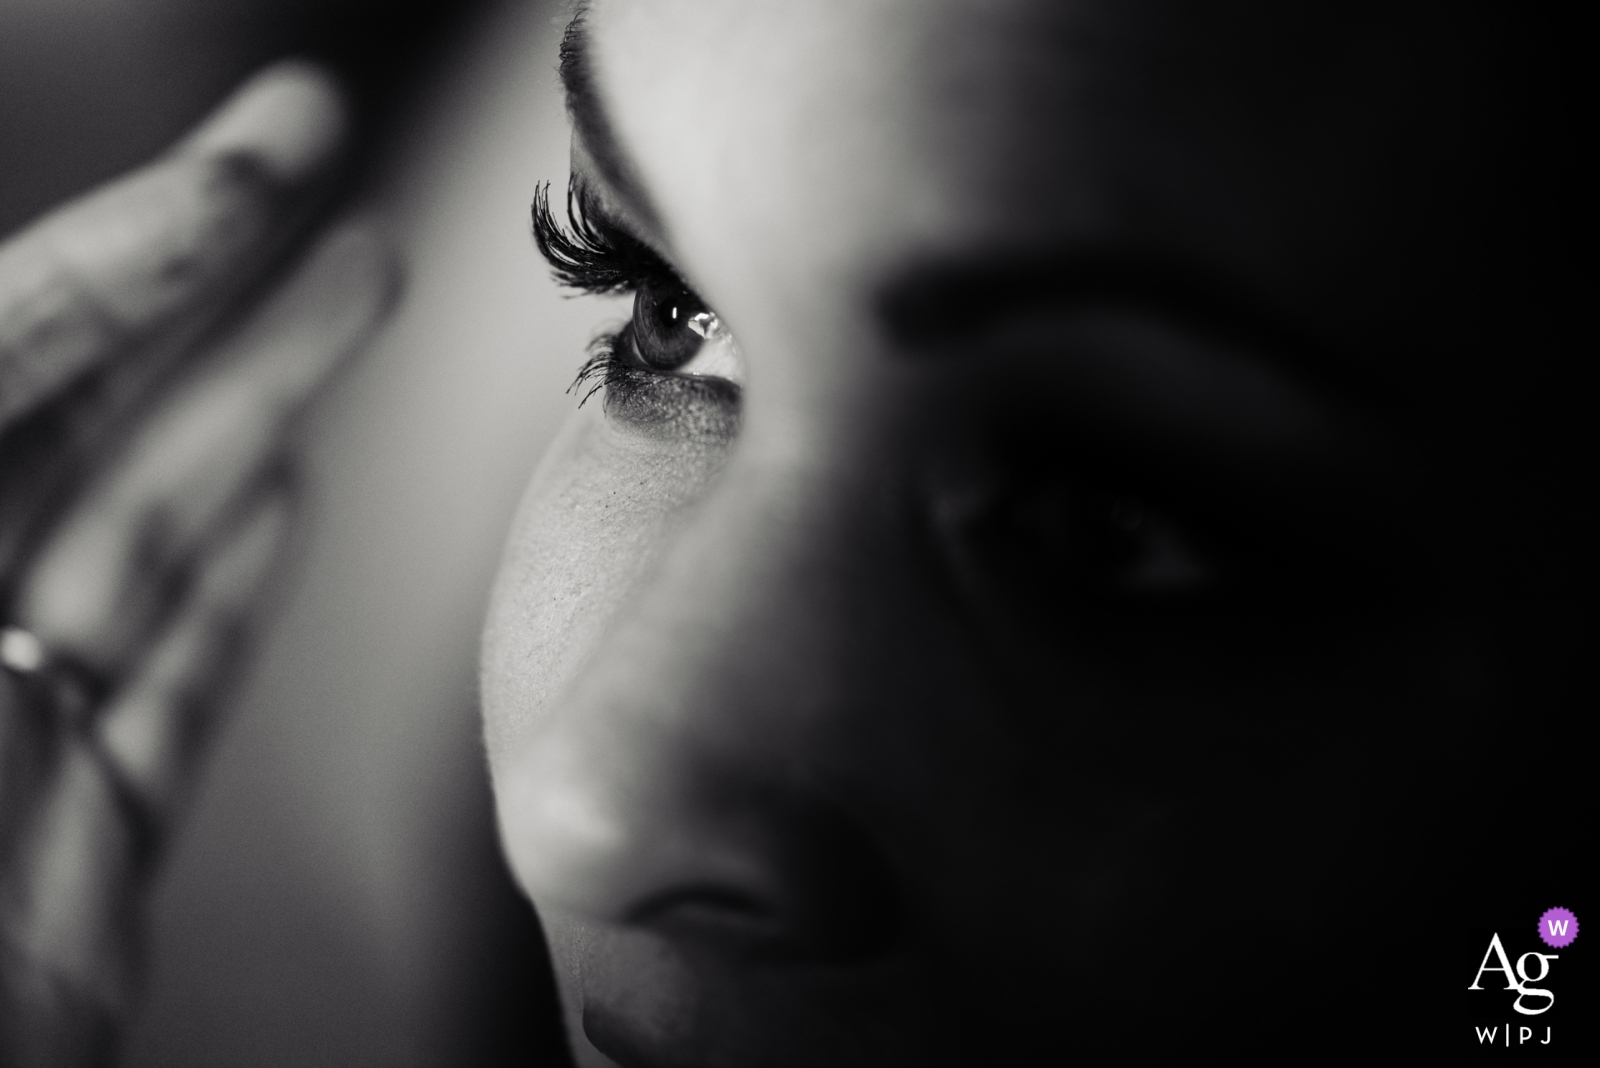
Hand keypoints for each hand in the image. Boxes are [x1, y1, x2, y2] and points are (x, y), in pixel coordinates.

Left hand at [0, 63, 396, 1065]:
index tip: (254, 167)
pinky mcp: (76, 846)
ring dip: (263, 401)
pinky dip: (239, 586)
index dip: (133, 249)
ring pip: (145, 535)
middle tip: (318, 151)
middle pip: (73, 412)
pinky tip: (288, 494)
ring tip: (361, 286)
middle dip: (215, 274)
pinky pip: (167, 687)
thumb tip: (75, 387)